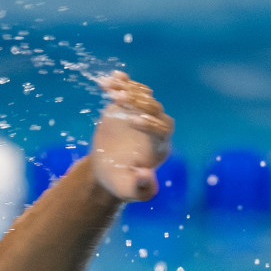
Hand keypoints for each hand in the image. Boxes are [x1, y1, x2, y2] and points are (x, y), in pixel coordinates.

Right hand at [91, 71, 173, 202]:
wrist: (106, 170)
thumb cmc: (120, 183)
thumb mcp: (128, 190)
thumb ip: (141, 188)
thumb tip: (146, 175)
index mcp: (160, 145)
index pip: (163, 128)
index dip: (151, 123)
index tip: (133, 122)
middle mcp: (155, 126)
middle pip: (153, 108)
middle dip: (138, 102)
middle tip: (118, 100)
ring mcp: (141, 112)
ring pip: (140, 95)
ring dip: (127, 90)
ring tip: (110, 89)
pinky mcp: (128, 105)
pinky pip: (127, 90)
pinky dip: (119, 84)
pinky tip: (108, 80)